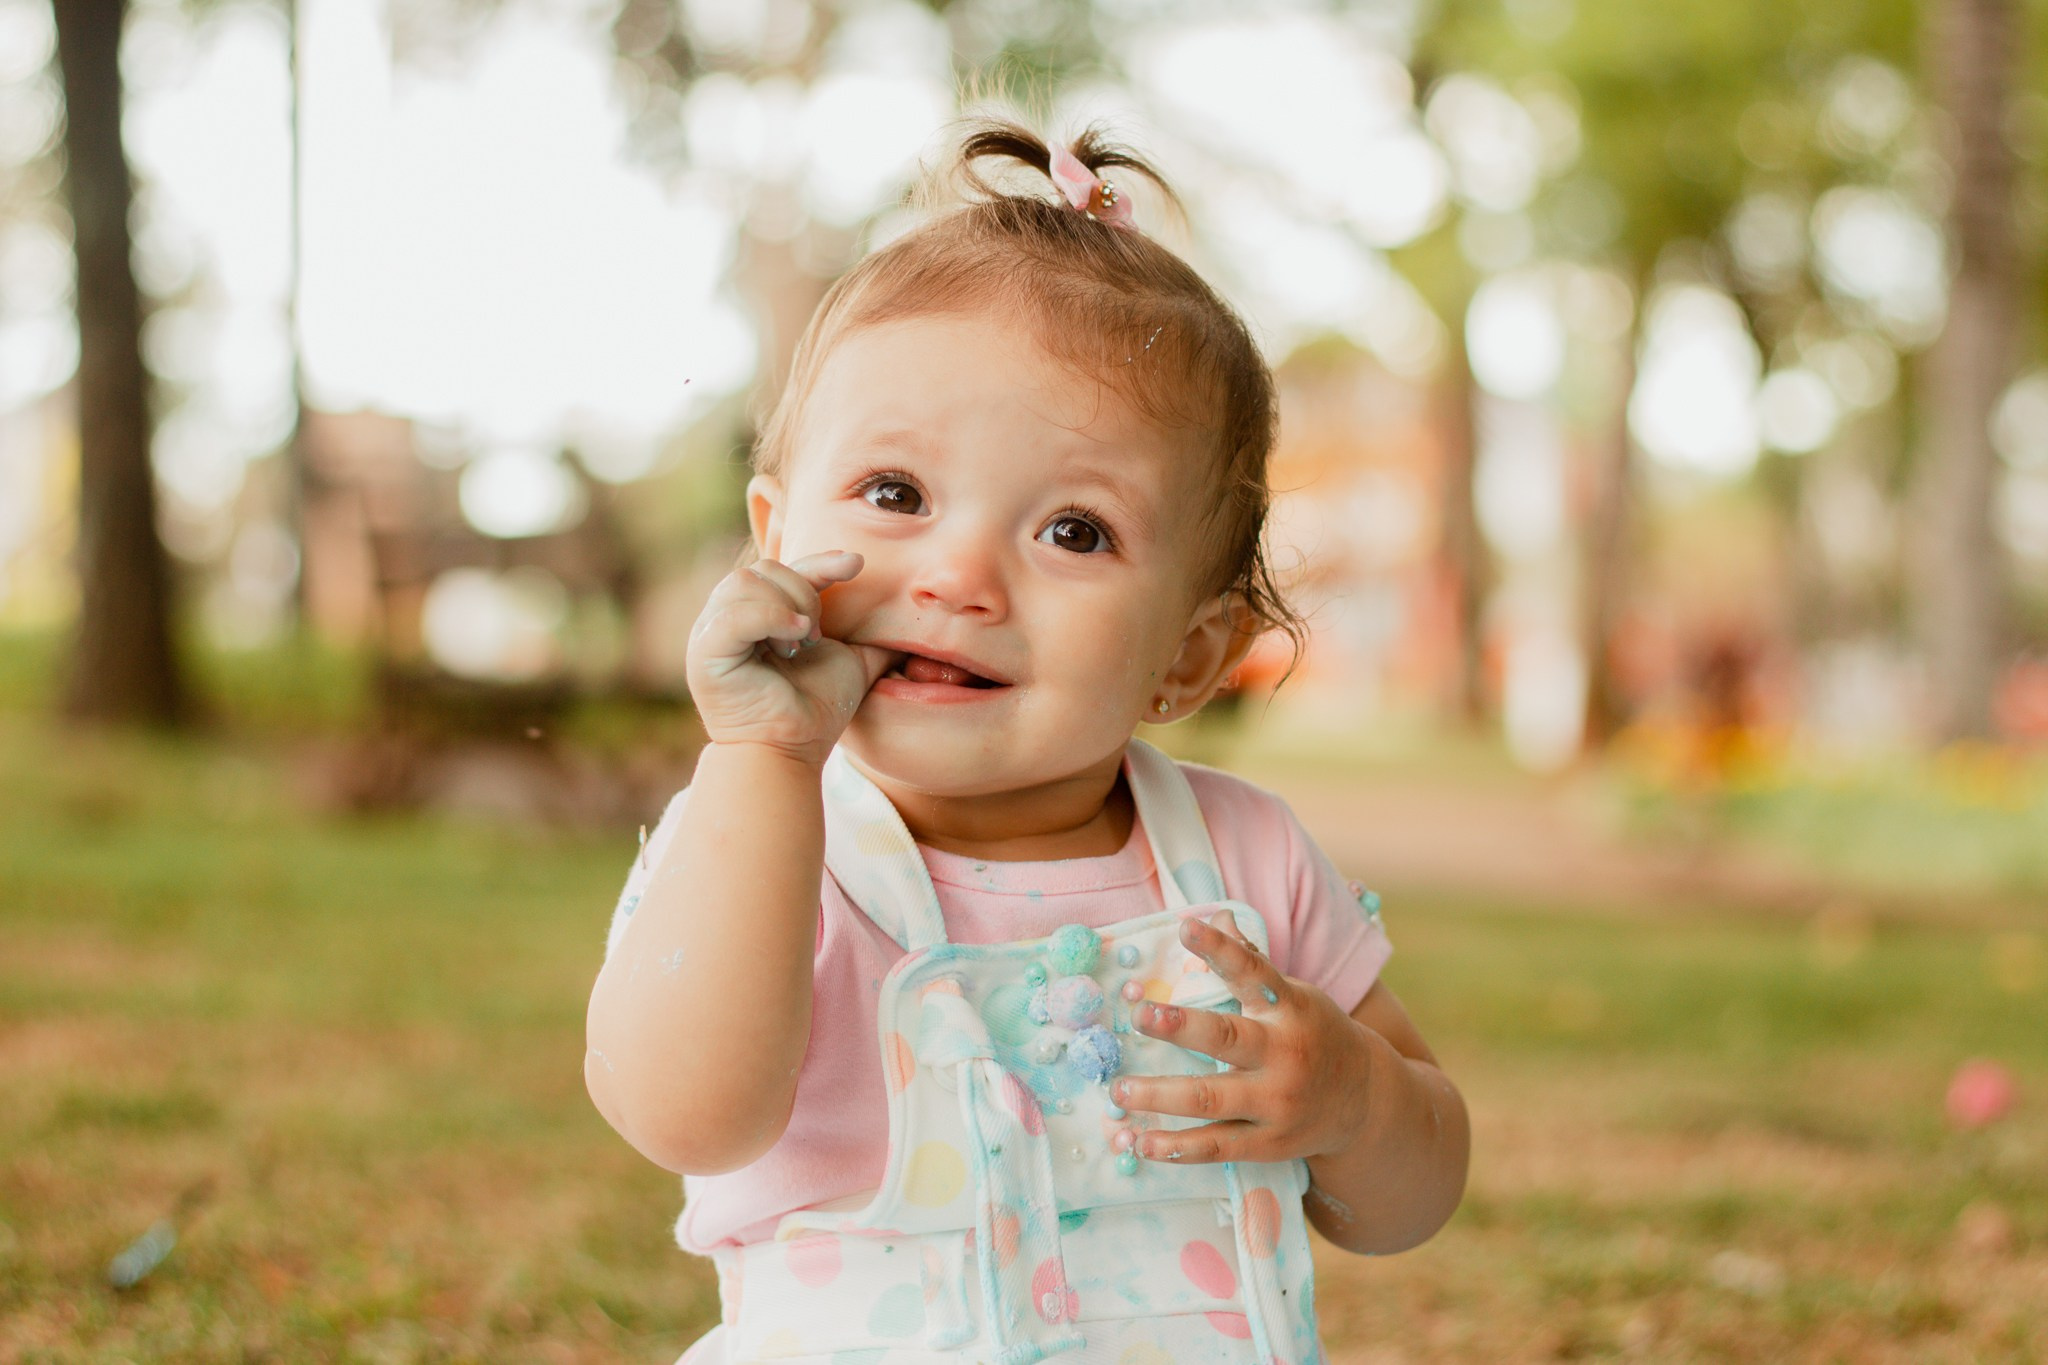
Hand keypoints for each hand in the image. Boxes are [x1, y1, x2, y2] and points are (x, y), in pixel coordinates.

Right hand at [686, 551, 900, 764]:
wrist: (790, 753)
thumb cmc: (815, 712)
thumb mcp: (850, 662)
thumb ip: (869, 638)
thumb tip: (909, 624)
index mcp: (756, 615)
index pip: (785, 569)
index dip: (820, 562)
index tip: (857, 565)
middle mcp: (727, 618)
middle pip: (763, 570)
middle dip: (802, 593)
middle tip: (815, 638)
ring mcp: (710, 634)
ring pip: (744, 582)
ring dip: (784, 607)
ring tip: (800, 645)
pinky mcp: (704, 653)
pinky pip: (732, 615)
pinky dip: (769, 618)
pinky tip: (793, 643)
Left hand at [1112, 910, 1374, 1163]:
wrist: (1366, 1100)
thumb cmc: (1315, 1034)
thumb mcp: (1295, 995)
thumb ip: (1252, 962)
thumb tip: (1218, 916)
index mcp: (1288, 1008)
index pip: (1252, 972)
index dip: (1220, 949)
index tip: (1186, 927)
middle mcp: (1284, 1054)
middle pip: (1226, 1039)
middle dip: (1180, 1028)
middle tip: (1139, 1015)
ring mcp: (1276, 1103)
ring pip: (1211, 1099)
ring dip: (1160, 1095)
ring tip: (1119, 1088)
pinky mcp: (1268, 1143)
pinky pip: (1215, 1147)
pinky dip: (1175, 1148)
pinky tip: (1139, 1141)